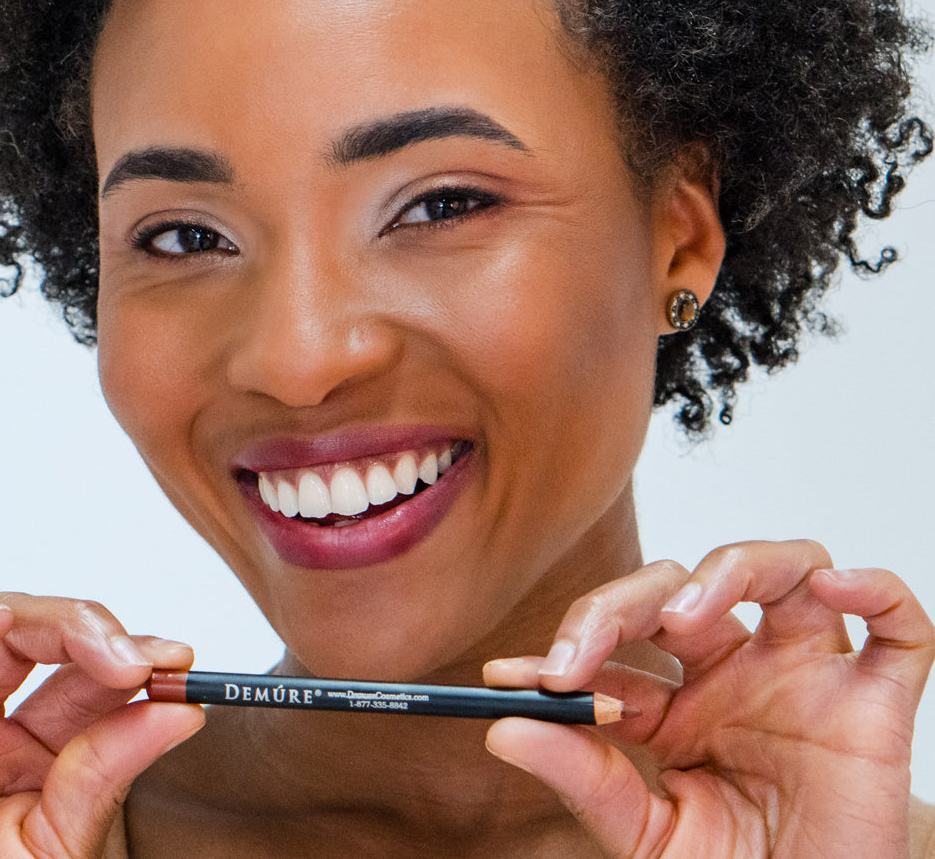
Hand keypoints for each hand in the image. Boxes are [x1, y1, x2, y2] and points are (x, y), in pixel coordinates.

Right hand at [0, 582, 204, 857]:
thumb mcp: (47, 849)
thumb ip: (103, 778)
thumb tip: (182, 712)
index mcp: (34, 759)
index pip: (95, 687)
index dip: (141, 664)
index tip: (181, 666)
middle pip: (51, 641)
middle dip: (105, 638)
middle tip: (146, 663)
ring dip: (52, 620)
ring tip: (101, 651)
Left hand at [484, 541, 934, 858]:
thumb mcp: (650, 837)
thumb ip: (586, 779)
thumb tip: (504, 728)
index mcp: (681, 702)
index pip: (616, 648)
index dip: (564, 650)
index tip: (510, 677)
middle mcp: (740, 670)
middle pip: (682, 586)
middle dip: (622, 603)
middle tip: (579, 653)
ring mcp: (808, 676)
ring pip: (783, 569)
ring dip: (727, 569)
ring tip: (682, 618)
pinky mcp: (877, 702)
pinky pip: (898, 624)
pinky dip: (875, 588)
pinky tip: (834, 586)